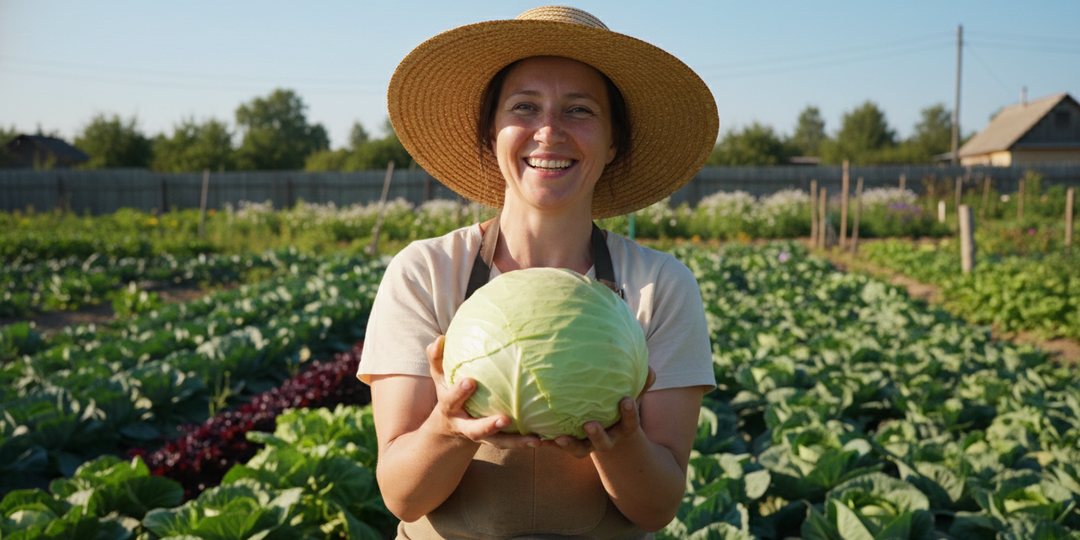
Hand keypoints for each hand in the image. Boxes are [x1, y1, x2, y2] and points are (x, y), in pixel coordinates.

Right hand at [426, 336, 542, 449]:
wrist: (451, 431)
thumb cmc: (449, 395)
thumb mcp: (440, 378)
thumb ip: (437, 358)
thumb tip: (440, 338)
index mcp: (451, 409)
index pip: (452, 401)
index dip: (460, 392)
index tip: (470, 382)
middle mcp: (466, 427)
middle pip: (476, 431)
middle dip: (489, 426)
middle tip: (505, 420)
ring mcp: (483, 437)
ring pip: (499, 443)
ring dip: (517, 442)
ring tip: (536, 440)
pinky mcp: (498, 441)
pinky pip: (515, 444)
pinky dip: (529, 442)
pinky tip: (548, 439)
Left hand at [547, 367, 656, 457]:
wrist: (610, 435)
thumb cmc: (620, 408)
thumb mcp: (633, 397)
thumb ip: (642, 384)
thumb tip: (651, 368)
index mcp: (623, 428)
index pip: (631, 422)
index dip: (630, 413)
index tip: (627, 400)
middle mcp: (606, 440)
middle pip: (603, 443)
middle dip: (597, 435)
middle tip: (590, 424)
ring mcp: (587, 445)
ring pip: (579, 449)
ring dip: (569, 445)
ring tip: (557, 438)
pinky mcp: (570, 445)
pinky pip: (558, 446)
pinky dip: (548, 443)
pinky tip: (535, 437)